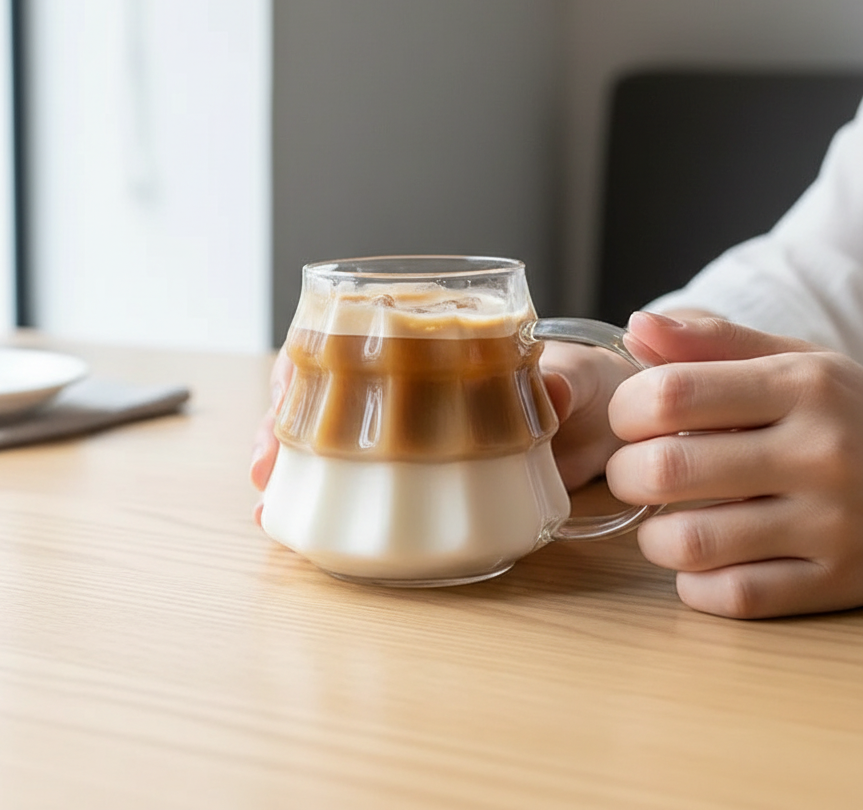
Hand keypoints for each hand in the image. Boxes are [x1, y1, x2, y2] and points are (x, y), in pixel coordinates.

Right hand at [249, 335, 638, 510]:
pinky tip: (304, 532)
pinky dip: (331, 506)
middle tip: (266, 466)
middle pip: (320, 395)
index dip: (307, 360)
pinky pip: (363, 488)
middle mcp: (405, 383)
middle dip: (282, 427)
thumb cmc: (577, 381)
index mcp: (431, 338)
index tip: (284, 386)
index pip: (346, 333)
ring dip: (293, 472)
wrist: (601, 427)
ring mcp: (406, 434)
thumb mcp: (576, 375)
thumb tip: (551, 389)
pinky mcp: (419, 480)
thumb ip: (562, 380)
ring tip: (270, 509)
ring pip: (327, 443)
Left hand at [607, 311, 862, 618]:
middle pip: (666, 468)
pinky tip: (705, 562)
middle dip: (626, 474)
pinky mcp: (837, 582)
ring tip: (667, 520)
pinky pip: (733, 596)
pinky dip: (697, 584)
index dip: (626, 409)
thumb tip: (637, 327)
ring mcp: (833, 524)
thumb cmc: (842, 415)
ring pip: (690, 542)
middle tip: (636, 472)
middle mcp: (820, 453)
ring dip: (655, 537)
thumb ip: (711, 343)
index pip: (670, 394)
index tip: (633, 420)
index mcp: (802, 386)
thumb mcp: (793, 363)